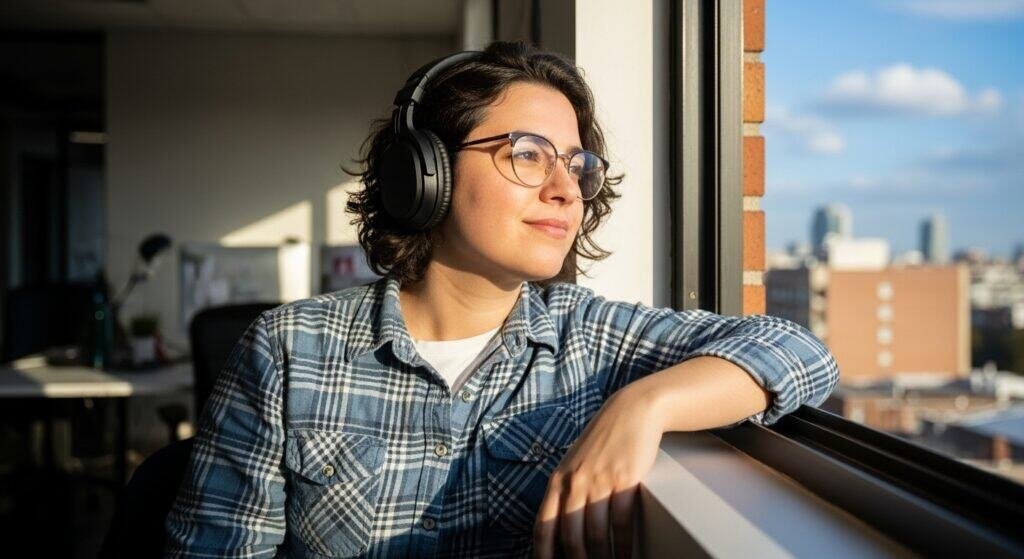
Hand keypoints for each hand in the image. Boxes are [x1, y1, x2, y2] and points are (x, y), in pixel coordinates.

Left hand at [532, 386, 663, 558]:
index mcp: (558, 480)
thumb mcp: (574, 463)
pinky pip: (621, 523)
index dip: (542, 553)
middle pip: (570, 536)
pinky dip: (623, 546)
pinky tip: (625, 556)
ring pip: (595, 534)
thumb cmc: (603, 440)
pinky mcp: (624, 480)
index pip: (544, 526)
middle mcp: (574, 482)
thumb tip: (559, 526)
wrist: (631, 412)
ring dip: (602, 558)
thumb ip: (565, 490)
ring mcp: (599, 481)